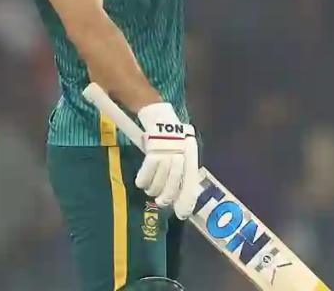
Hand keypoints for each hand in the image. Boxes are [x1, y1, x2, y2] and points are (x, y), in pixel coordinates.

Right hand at [136, 102, 200, 219]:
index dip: (186, 201)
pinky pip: (144, 177)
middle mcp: (181, 159)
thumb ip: (183, 171)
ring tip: (151, 184)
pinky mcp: (153, 153)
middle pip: (172, 189)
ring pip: (157, 185)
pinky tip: (142, 180)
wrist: (160, 118)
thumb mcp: (182, 152)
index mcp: (191, 158)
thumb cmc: (171, 137)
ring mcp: (166, 156)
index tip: (182, 214)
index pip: (190, 184)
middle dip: (166, 198)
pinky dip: (142, 180)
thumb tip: (179, 194)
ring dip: (152, 188)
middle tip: (161, 201)